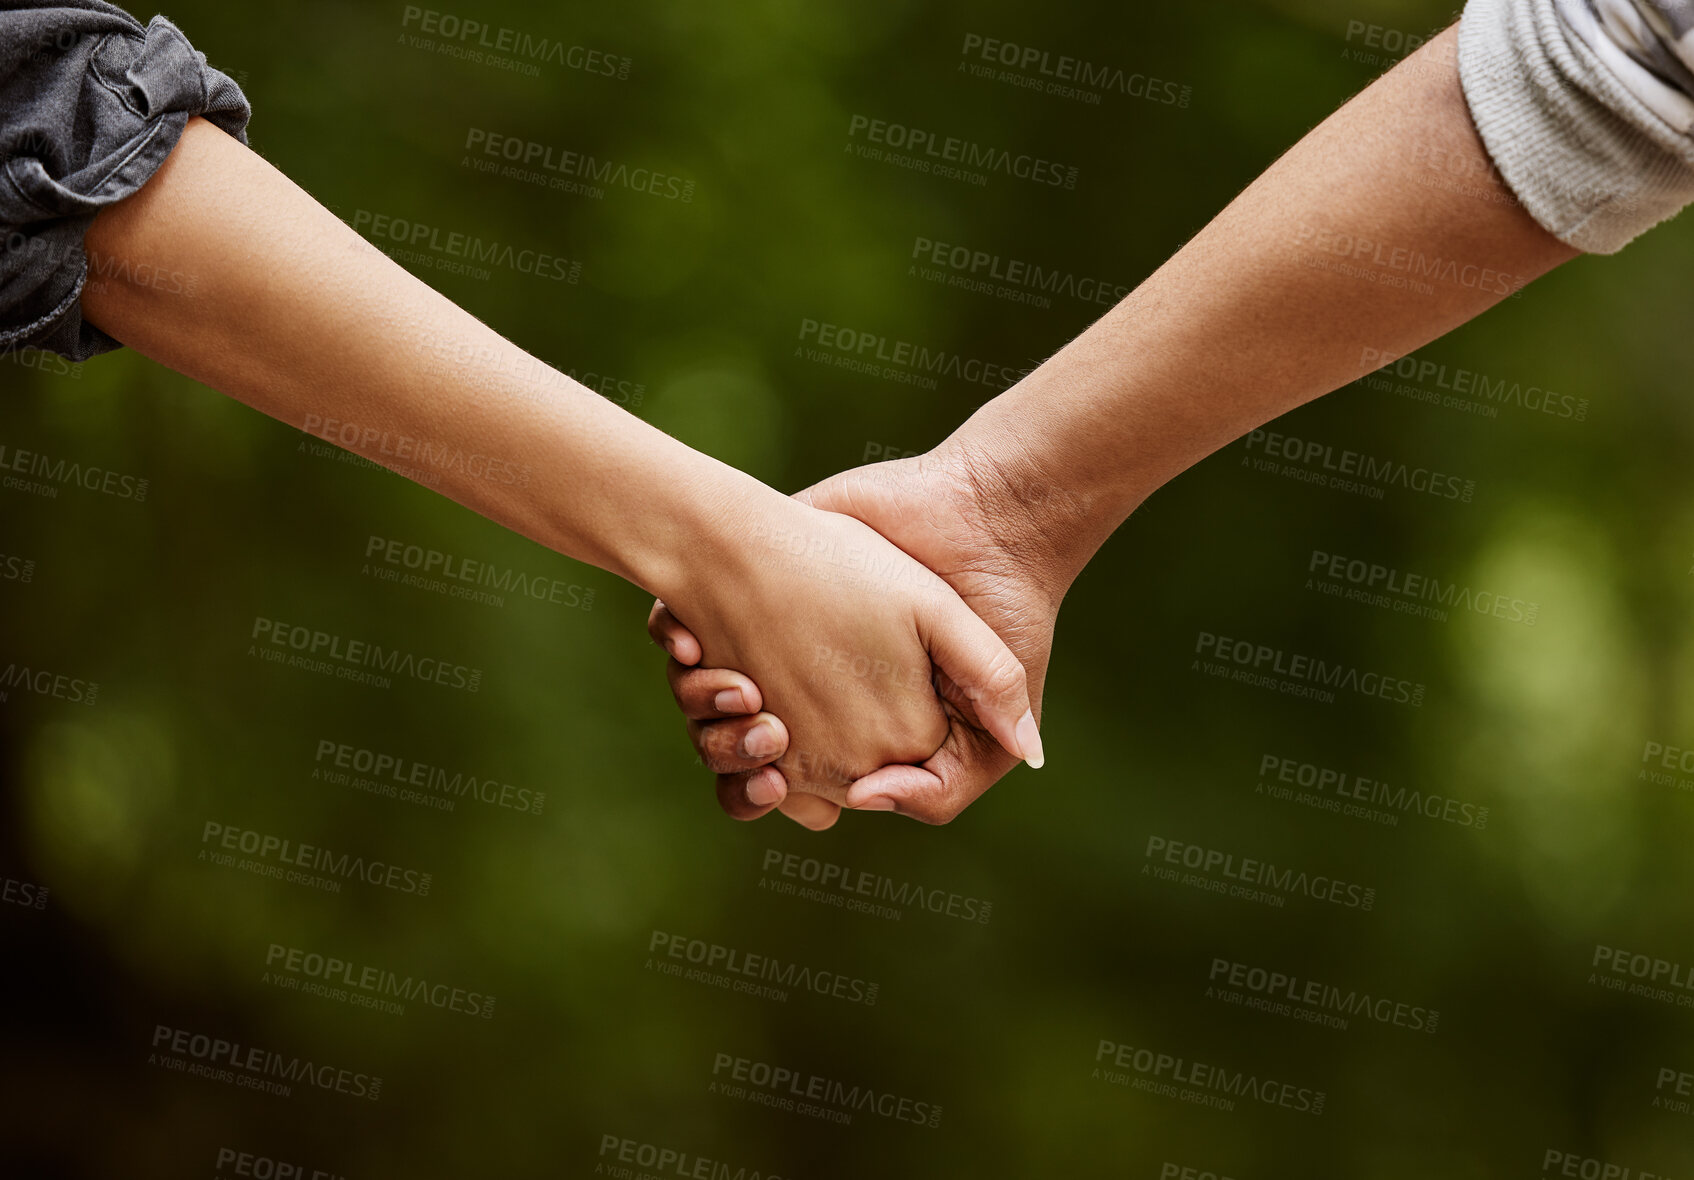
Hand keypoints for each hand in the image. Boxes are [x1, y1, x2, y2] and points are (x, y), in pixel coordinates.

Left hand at [651, 443, 1072, 824]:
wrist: (986, 518)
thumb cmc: (1003, 612)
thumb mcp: (995, 713)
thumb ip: (948, 783)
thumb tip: (866, 799)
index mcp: (849, 729)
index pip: (773, 785)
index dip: (759, 792)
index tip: (776, 781)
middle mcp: (802, 686)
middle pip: (722, 748)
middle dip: (722, 751)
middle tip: (760, 731)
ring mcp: (771, 634)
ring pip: (693, 697)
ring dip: (697, 703)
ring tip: (739, 688)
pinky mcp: (754, 580)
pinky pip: (675, 627)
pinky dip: (671, 637)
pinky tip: (690, 638)